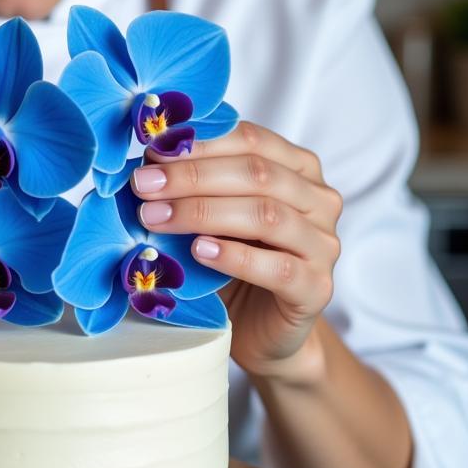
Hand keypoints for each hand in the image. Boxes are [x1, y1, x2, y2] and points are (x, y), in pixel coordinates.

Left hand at [130, 120, 342, 382]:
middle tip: (144, 186)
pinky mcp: (317, 288)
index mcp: (297, 167)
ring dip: (203, 212)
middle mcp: (318, 199)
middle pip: (257, 173)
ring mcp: (323, 244)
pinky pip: (277, 267)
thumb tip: (147, 161)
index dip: (199, 142)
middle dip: (192, 176)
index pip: (250, 139)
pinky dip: (234, 256)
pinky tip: (199, 251)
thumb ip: (192, 184)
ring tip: (157, 218)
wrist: (258, 328)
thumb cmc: (231, 261)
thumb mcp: (211, 213)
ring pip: (267, 214)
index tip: (151, 150)